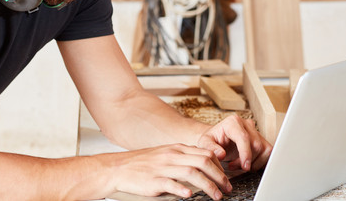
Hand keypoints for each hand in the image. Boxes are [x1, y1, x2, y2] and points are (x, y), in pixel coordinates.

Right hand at [106, 143, 231, 199]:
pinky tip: (189, 195)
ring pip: (192, 172)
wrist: (118, 168)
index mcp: (176, 149)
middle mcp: (172, 156)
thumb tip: (202, 164)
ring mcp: (163, 168)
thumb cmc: (142, 164)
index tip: (225, 178)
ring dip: (208, 185)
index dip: (219, 166)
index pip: (205, 153)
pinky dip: (182, 189)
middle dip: (219, 176)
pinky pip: (171, 183)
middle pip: (203, 161)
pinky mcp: (154, 180)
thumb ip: (182, 158)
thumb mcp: (164, 155)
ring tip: (217, 196)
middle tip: (227, 188)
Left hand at [196, 114, 272, 172]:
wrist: (217, 139)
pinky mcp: (261, 139)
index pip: (244, 137)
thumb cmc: (212, 140)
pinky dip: (259, 162)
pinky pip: (267, 152)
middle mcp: (246, 124)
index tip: (245, 166)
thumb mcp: (205, 143)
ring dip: (253, 162)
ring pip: (264, 149)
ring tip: (238, 165)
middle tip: (233, 166)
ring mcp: (255, 131)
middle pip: (255, 145)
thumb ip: (210, 148)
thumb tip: (221, 154)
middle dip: (246, 160)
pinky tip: (247, 163)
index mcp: (232, 122)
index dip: (246, 153)